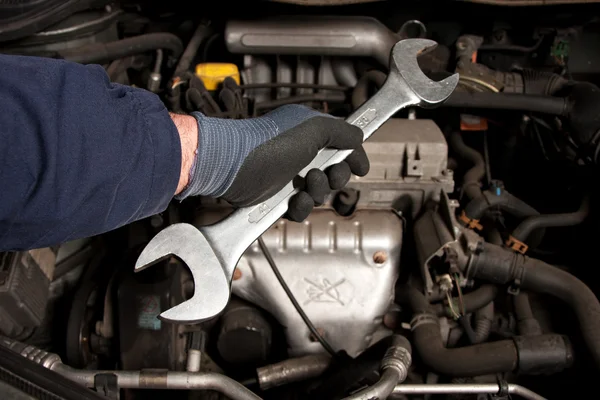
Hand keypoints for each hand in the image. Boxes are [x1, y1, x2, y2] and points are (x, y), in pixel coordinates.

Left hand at [175, 104, 368, 220]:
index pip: (341, 144)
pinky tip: (295, 200)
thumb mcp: (313, 129)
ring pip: (319, 193)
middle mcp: (300, 152)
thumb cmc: (267, 143)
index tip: (361, 166)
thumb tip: (358, 137)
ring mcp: (289, 175)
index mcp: (310, 132)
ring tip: (307, 184)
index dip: (353, 155)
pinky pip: (301, 208)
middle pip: (333, 172)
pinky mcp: (278, 196)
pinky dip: (302, 207)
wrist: (234, 167)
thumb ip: (341, 131)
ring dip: (318, 192)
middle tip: (328, 175)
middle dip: (336, 177)